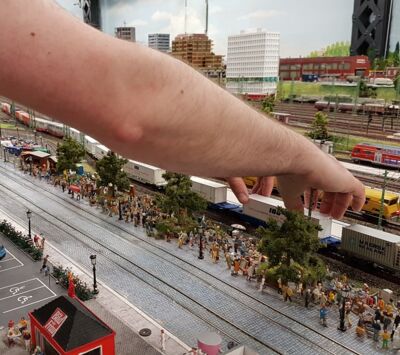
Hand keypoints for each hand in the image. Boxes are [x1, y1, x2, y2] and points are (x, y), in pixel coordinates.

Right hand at [226, 155, 364, 219]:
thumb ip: (294, 205)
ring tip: (335, 216)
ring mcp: (337, 174)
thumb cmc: (289, 170)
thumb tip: (295, 215)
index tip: (311, 207)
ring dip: (339, 204)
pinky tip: (356, 209)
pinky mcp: (346, 179)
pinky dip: (358, 200)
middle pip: (331, 187)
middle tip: (325, 213)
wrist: (296, 158)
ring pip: (343, 189)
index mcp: (311, 169)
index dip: (314, 197)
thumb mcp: (290, 192)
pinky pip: (358, 191)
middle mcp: (325, 169)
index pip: (316, 185)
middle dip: (327, 202)